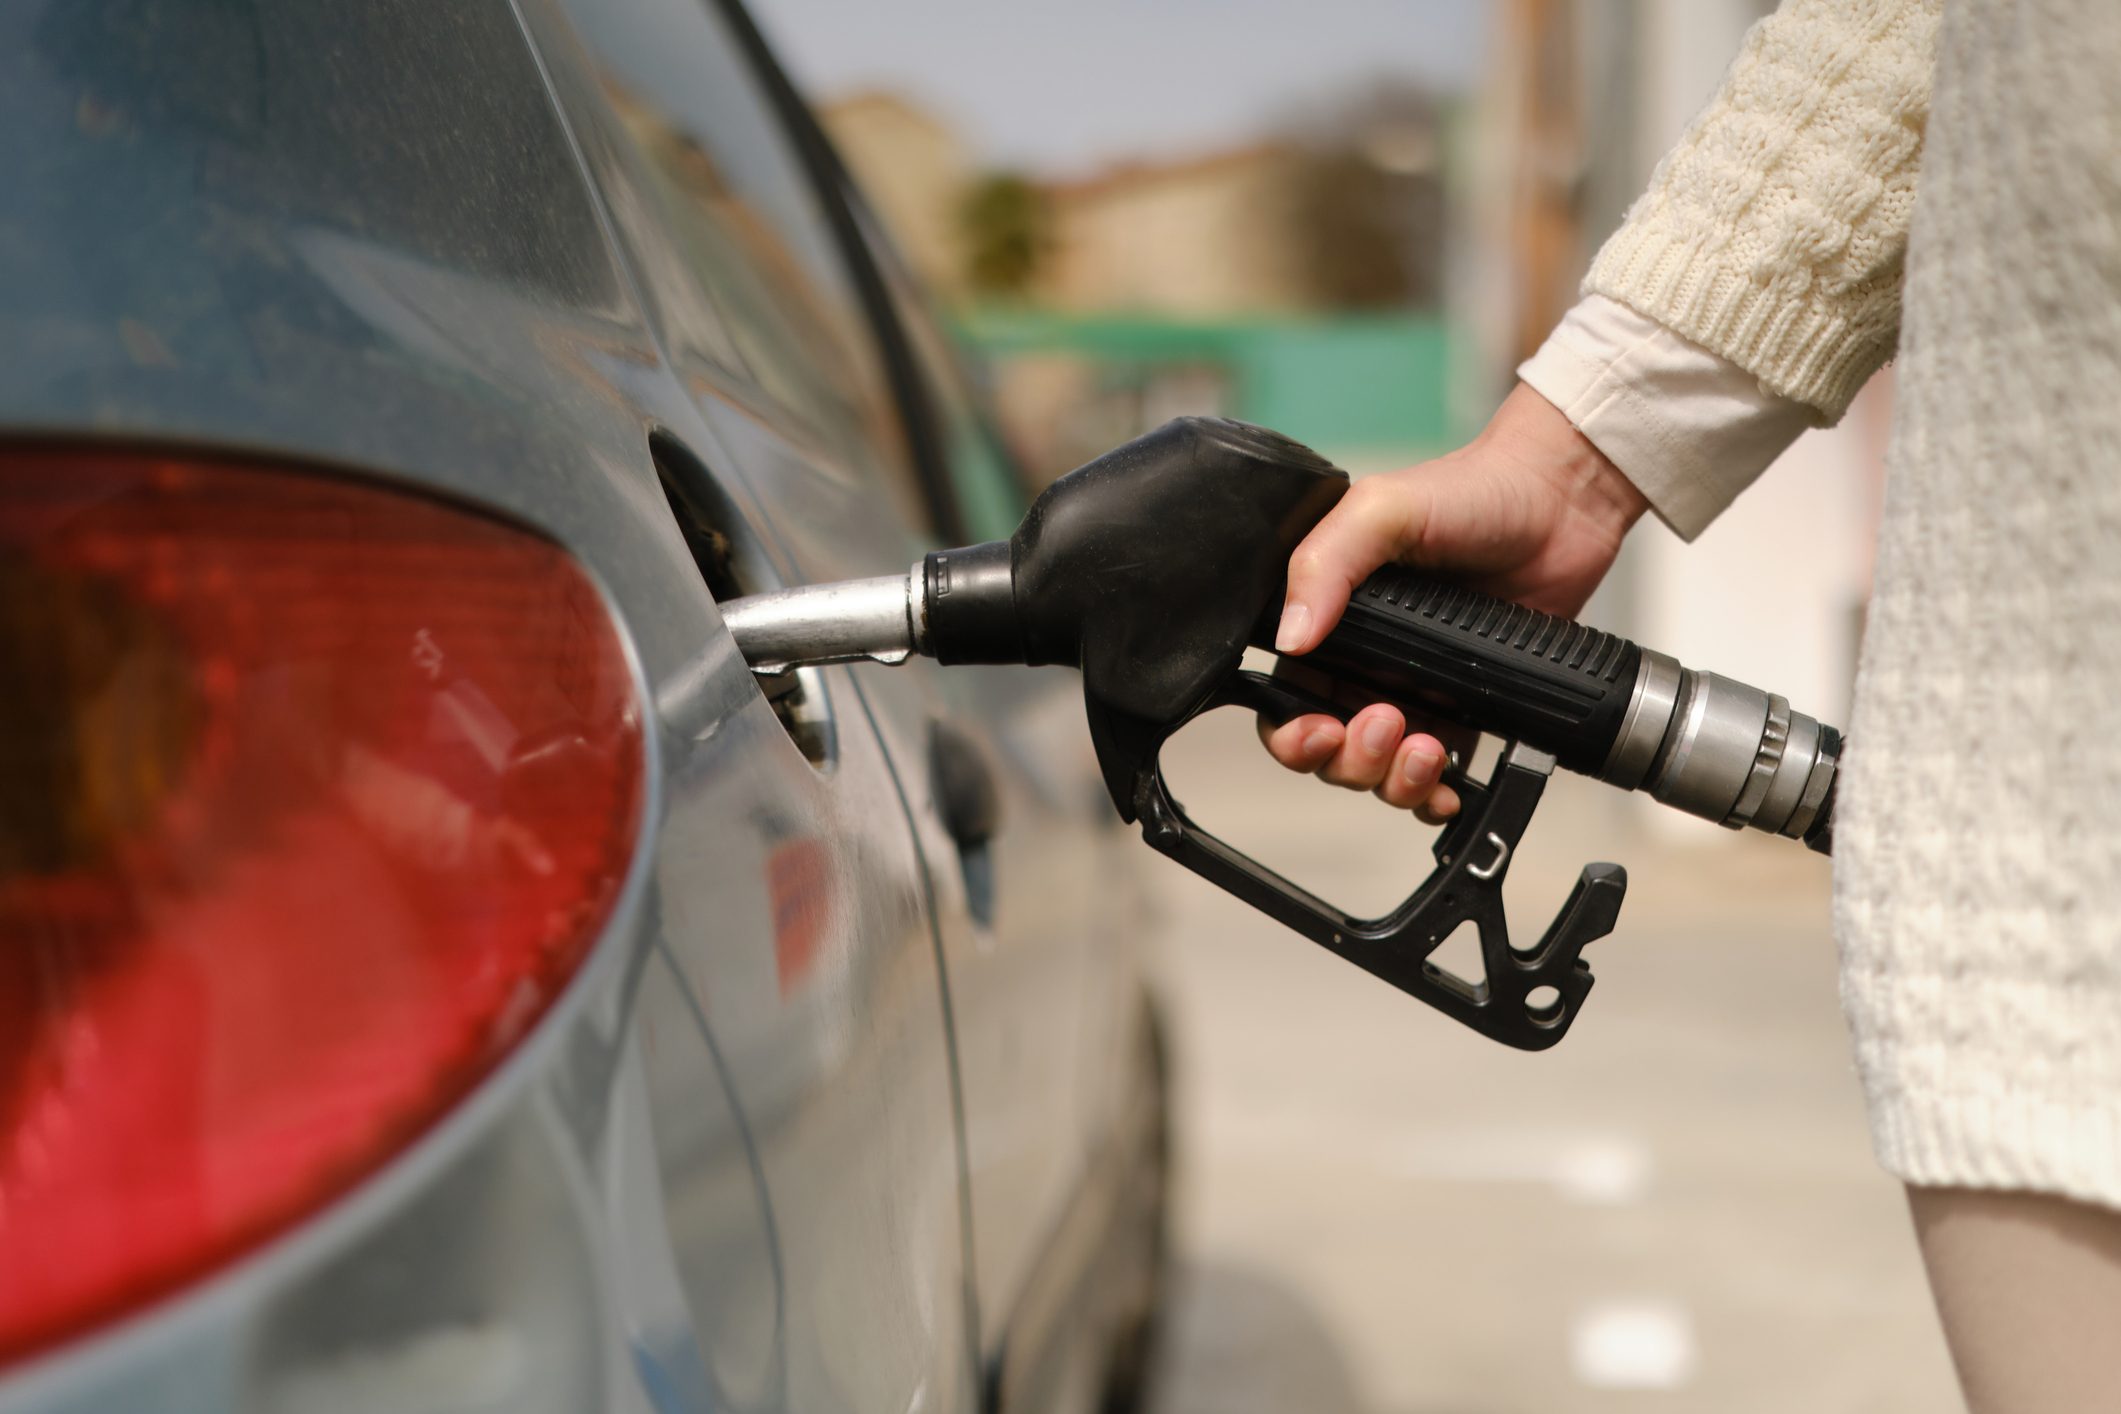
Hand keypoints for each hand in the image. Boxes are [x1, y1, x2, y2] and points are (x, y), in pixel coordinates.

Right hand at [1256, 382, 1649, 818]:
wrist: (1560, 504)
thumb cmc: (1471, 491)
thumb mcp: (1380, 509)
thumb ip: (1323, 564)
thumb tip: (1290, 635)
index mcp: (1327, 619)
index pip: (1284, 698)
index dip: (1292, 732)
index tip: (1321, 730)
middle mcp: (1363, 662)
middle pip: (1328, 751)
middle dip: (1350, 759)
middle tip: (1386, 724)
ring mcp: (1414, 690)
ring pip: (1378, 773)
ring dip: (1394, 780)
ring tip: (1426, 747)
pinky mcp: (1465, 711)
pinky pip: (1436, 777)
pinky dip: (1434, 797)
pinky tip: (1448, 786)